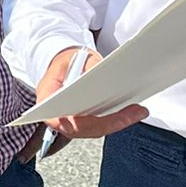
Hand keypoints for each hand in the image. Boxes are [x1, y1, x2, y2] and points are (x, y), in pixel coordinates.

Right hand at [31, 45, 147, 152]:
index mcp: (47, 96)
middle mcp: (56, 113)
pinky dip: (115, 120)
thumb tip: (103, 76)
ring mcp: (70, 120)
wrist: (65, 62)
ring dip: (116, 123)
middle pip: (81, 128)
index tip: (98, 120)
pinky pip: (98, 125)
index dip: (77, 124)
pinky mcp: (83, 120)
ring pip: (93, 130)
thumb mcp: (76, 56)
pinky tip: (131, 113)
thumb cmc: (68, 60)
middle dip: (109, 123)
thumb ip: (88, 66)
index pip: (59, 118)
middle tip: (133, 113)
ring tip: (138, 112)